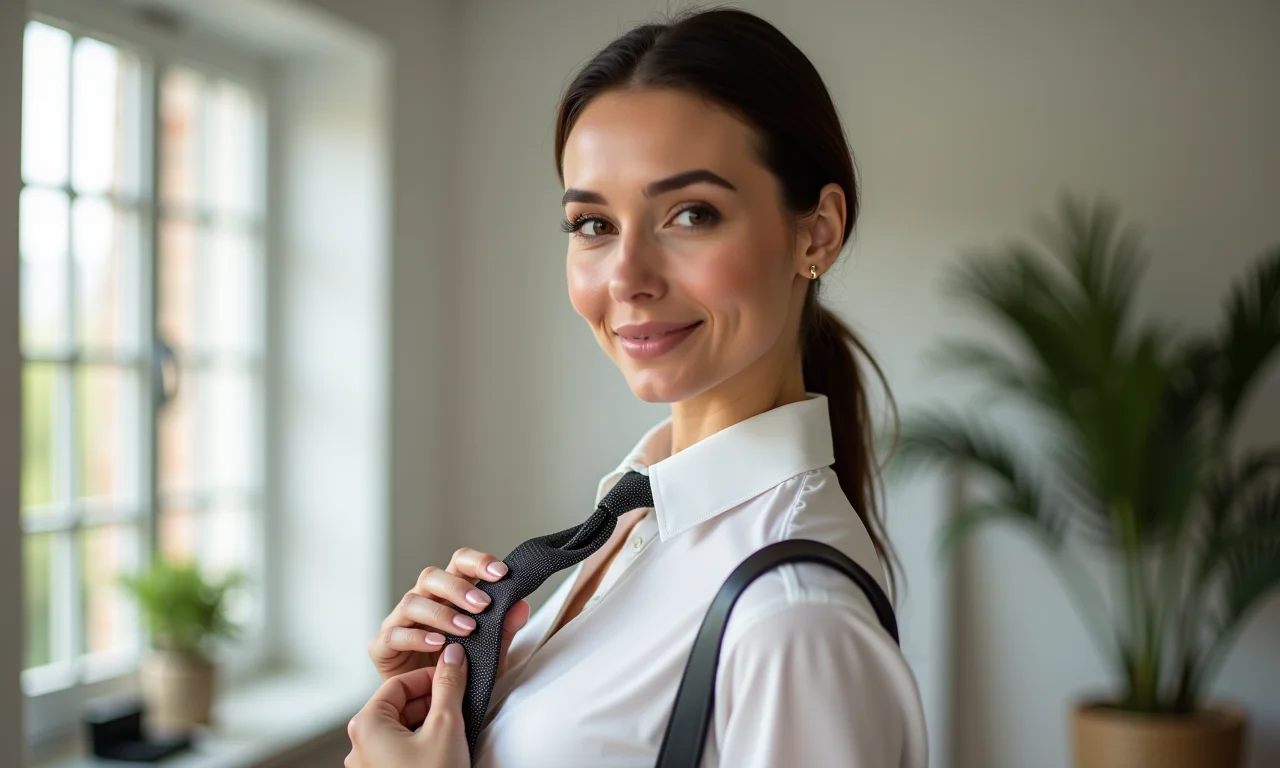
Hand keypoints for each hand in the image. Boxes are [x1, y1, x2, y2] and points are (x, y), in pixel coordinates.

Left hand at [345, 644, 470, 767]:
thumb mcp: (446, 726)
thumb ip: (449, 685)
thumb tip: (453, 656)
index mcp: (366, 725)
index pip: (398, 683)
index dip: (429, 677)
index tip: (451, 678)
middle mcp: (360, 744)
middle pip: (399, 704)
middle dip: (431, 700)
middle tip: (456, 701)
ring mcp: (369, 763)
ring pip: (402, 727)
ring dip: (428, 721)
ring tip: (453, 729)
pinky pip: (401, 748)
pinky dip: (422, 742)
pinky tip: (443, 747)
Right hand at [369, 548, 530, 681]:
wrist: (433, 709)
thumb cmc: (459, 675)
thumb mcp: (491, 655)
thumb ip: (504, 631)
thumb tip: (522, 605)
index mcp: (448, 595)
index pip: (459, 564)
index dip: (478, 562)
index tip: (501, 574)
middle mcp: (422, 601)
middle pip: (431, 576)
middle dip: (459, 588)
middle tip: (483, 606)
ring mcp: (399, 622)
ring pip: (412, 601)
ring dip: (441, 613)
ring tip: (466, 629)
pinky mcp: (382, 646)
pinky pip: (394, 634)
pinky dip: (417, 637)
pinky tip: (438, 645)